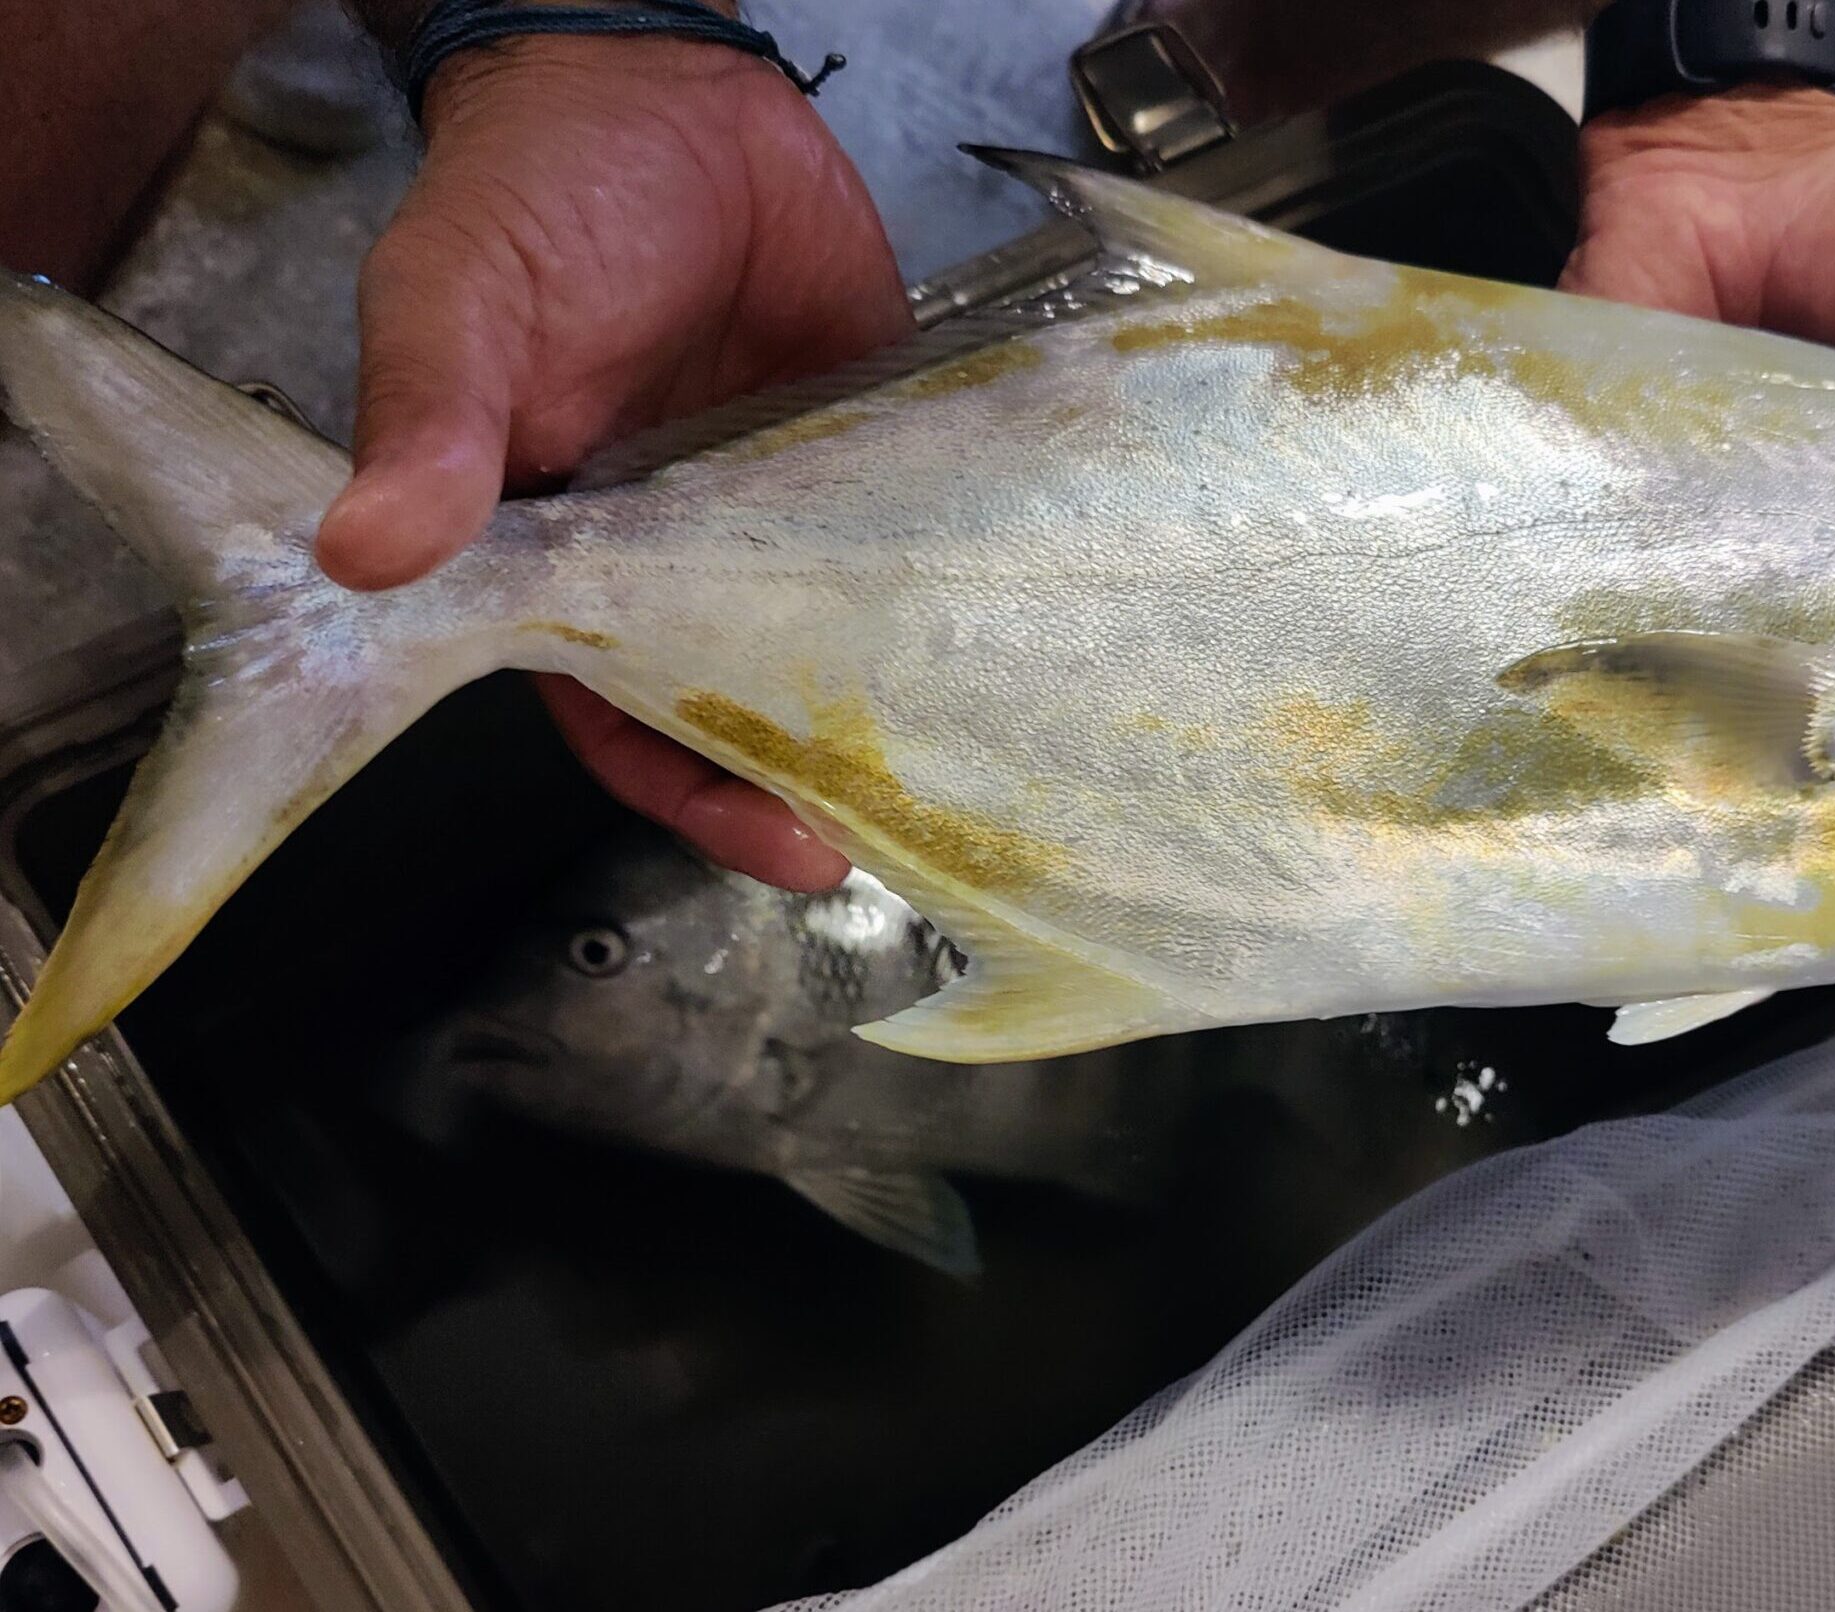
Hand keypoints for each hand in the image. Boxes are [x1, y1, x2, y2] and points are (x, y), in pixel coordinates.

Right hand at [314, 36, 910, 889]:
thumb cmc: (534, 193)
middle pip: (742, 704)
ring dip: (885, 706)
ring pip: (832, 643)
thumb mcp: (460, 301)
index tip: (773, 841)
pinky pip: (912, 541)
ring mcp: (777, 511)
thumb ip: (430, 424)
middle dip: (806, 778)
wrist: (665, 87)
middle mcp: (674, 557)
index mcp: (558, 558)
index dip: (690, 790)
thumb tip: (367, 555)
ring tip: (957, 763)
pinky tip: (1005, 638)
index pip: (619, 712)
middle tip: (887, 825)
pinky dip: (952, 592)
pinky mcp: (862, 452)